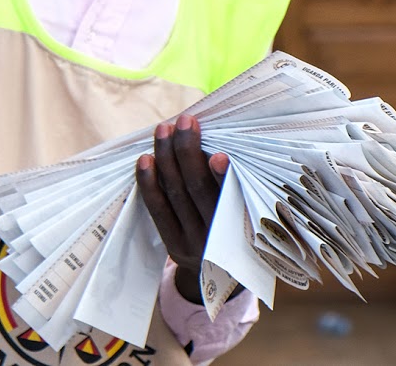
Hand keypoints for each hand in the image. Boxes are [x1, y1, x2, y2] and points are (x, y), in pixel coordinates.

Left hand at [135, 114, 231, 304]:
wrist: (225, 275)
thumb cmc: (241, 229)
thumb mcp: (251, 215)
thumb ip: (239, 185)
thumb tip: (215, 141)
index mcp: (245, 226)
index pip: (234, 198)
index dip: (224, 178)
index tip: (218, 155)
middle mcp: (219, 237)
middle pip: (198, 190)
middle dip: (188, 151)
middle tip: (185, 121)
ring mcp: (194, 243)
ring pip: (176, 194)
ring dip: (167, 157)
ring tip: (163, 129)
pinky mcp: (173, 245)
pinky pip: (157, 210)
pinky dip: (149, 183)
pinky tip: (145, 159)